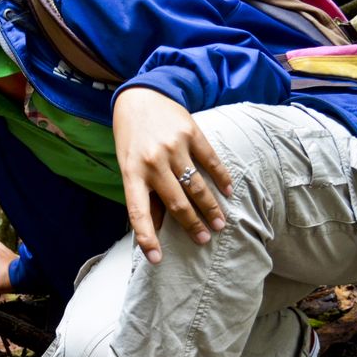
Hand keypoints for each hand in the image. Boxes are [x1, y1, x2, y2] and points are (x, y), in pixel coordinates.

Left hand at [113, 87, 232, 263]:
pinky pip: (211, 161)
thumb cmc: (131, 139)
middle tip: (204, 239)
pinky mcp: (191, 133)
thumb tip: (157, 226)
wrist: (140, 97)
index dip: (147, 238)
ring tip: (220, 223)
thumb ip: (144, 193)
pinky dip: (221, 178)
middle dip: (192, 225)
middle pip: (176, 203)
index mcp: (131, 173)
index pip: (138, 213)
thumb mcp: (128, 166)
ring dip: (210, 207)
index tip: (157, 260)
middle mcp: (152, 162)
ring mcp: (173, 147)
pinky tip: (229, 192)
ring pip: (196, 186)